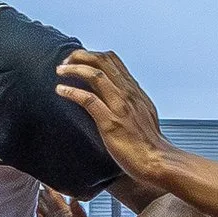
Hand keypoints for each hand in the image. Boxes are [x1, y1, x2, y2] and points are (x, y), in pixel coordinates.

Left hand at [54, 48, 170, 182]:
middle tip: (65, 61)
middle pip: (102, 61)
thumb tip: (115, 96)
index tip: (78, 60)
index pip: (112, 61)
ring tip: (60, 71)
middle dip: (80, 56)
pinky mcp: (110, 122)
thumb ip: (129, 102)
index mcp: (134, 90)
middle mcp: (127, 93)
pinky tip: (61, 91)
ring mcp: (120, 106)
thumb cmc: (148, 144)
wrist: (157, 161)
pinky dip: (71, 92)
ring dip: (74, 69)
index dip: (92, 55)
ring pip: (95, 74)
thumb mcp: (142, 113)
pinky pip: (88, 100)